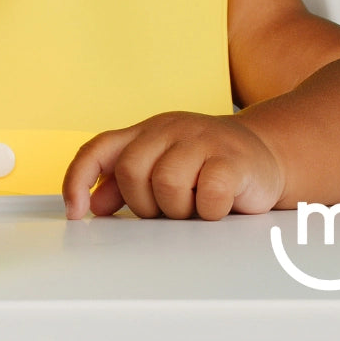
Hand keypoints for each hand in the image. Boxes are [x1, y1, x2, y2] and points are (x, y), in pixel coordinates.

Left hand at [62, 111, 285, 220]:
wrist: (264, 152)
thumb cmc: (206, 165)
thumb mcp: (161, 167)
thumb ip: (124, 184)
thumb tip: (91, 204)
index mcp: (146, 132)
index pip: (99, 148)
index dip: (79, 178)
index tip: (76, 211)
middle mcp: (169, 129)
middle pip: (130, 170)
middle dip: (143, 203)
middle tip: (168, 209)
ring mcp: (201, 139)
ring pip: (166, 183)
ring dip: (179, 209)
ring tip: (195, 205)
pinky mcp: (232, 159)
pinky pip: (208, 194)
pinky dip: (209, 210)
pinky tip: (218, 205)